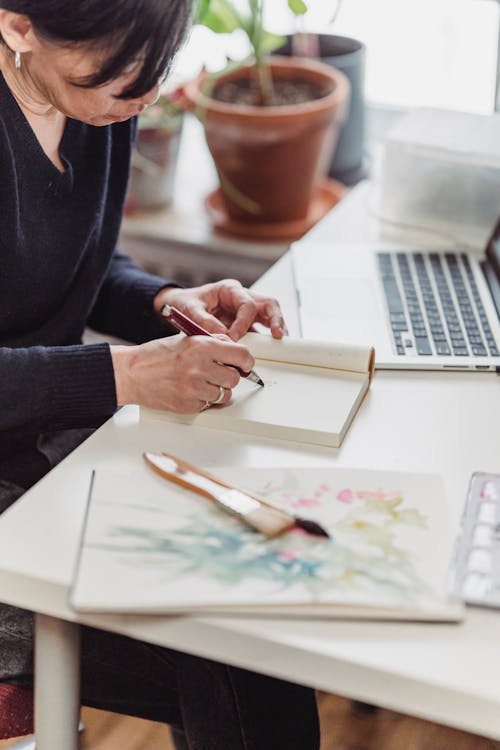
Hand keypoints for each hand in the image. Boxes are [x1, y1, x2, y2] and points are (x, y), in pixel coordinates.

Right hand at [110, 333, 254, 413]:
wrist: (131, 373)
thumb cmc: (155, 356)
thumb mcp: (186, 339)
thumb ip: (211, 342)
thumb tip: (233, 348)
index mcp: (202, 346)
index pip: (241, 355)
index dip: (246, 361)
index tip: (245, 365)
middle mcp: (200, 367)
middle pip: (234, 378)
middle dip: (229, 376)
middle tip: (218, 373)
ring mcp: (195, 389)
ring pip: (224, 394)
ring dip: (218, 390)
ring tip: (202, 382)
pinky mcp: (189, 405)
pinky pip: (209, 405)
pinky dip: (204, 400)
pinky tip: (190, 391)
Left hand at [154, 279, 286, 340]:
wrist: (178, 306)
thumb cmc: (185, 303)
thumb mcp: (190, 309)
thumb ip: (204, 321)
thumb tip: (222, 335)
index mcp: (230, 289)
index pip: (247, 304)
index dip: (243, 323)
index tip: (233, 337)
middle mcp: (241, 297)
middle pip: (268, 304)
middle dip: (275, 319)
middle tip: (277, 334)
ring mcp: (244, 310)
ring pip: (268, 315)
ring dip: (275, 327)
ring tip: (280, 341)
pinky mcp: (244, 323)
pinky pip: (259, 329)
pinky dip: (265, 338)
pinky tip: (269, 348)